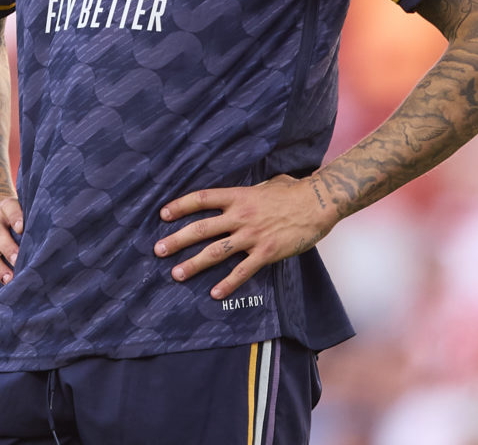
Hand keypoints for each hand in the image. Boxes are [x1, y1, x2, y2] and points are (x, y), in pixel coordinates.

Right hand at [0, 191, 23, 298]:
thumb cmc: (10, 215)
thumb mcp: (18, 208)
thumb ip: (32, 220)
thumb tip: (56, 240)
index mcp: (4, 208)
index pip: (10, 209)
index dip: (16, 218)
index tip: (22, 228)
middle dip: (7, 249)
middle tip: (19, 263)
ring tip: (10, 282)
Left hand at [153, 174, 336, 299]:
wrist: (319, 203)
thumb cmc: (294, 190)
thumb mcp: (267, 183)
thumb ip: (251, 190)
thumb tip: (246, 191)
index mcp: (238, 196)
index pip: (202, 199)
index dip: (180, 206)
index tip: (163, 214)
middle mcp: (240, 216)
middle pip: (201, 229)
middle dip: (177, 240)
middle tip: (158, 250)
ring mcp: (252, 235)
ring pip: (216, 252)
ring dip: (194, 264)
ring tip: (176, 274)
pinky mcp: (266, 253)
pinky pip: (242, 271)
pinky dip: (228, 284)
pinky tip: (214, 294)